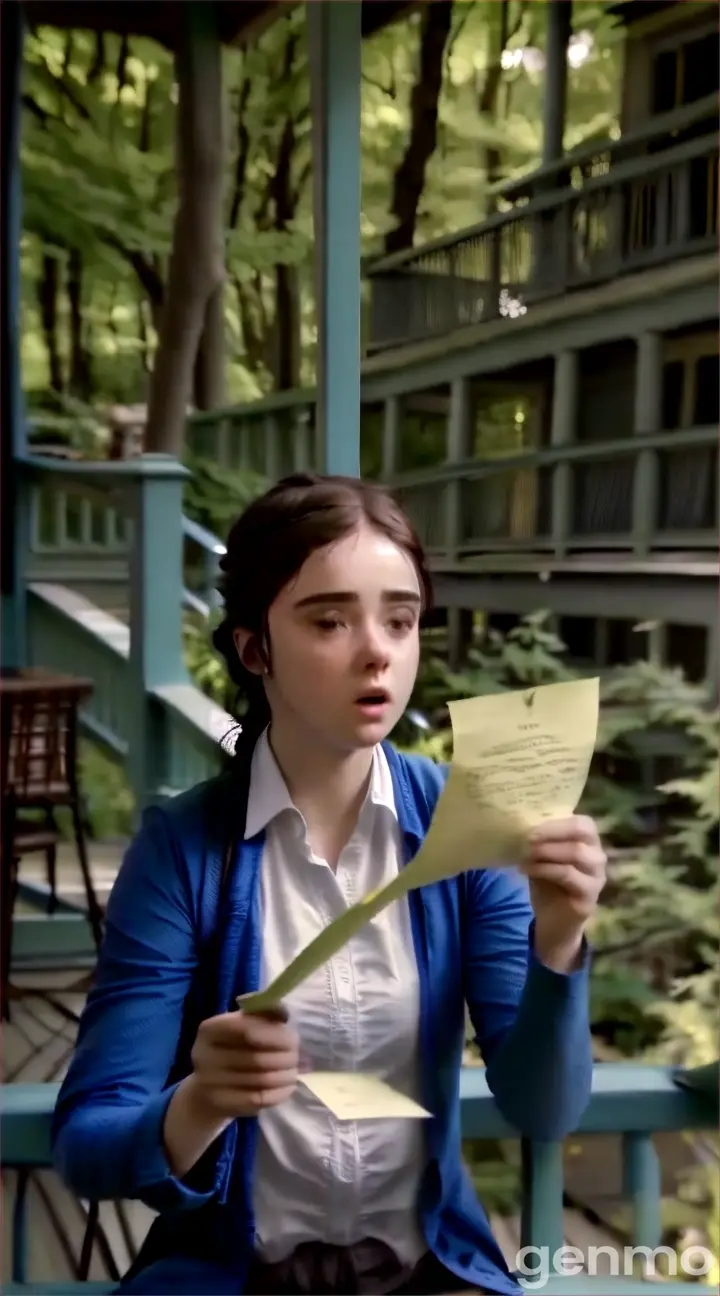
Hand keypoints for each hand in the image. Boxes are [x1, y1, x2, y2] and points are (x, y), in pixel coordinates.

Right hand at [189, 1008, 299, 1119]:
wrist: (208, 1087)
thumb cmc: (232, 1047)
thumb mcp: (244, 1023)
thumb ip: (264, 1012)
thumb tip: (284, 1013)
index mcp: (209, 1029)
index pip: (247, 1029)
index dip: (274, 1034)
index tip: (293, 1039)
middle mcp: (203, 1055)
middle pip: (257, 1058)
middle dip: (284, 1058)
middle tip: (297, 1058)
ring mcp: (209, 1082)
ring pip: (260, 1080)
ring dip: (284, 1076)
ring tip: (294, 1072)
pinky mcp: (220, 1104)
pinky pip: (257, 1099)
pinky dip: (278, 1093)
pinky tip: (286, 1087)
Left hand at [523, 815, 606, 971]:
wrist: (552, 920)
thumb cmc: (548, 882)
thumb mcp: (542, 857)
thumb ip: (540, 841)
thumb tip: (521, 823)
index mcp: (589, 842)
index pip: (583, 822)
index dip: (557, 823)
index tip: (531, 827)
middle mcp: (598, 856)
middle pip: (582, 834)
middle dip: (552, 833)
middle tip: (527, 838)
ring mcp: (597, 876)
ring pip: (576, 853)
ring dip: (547, 851)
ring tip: (526, 854)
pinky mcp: (590, 895)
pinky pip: (568, 875)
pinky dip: (545, 869)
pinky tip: (527, 869)